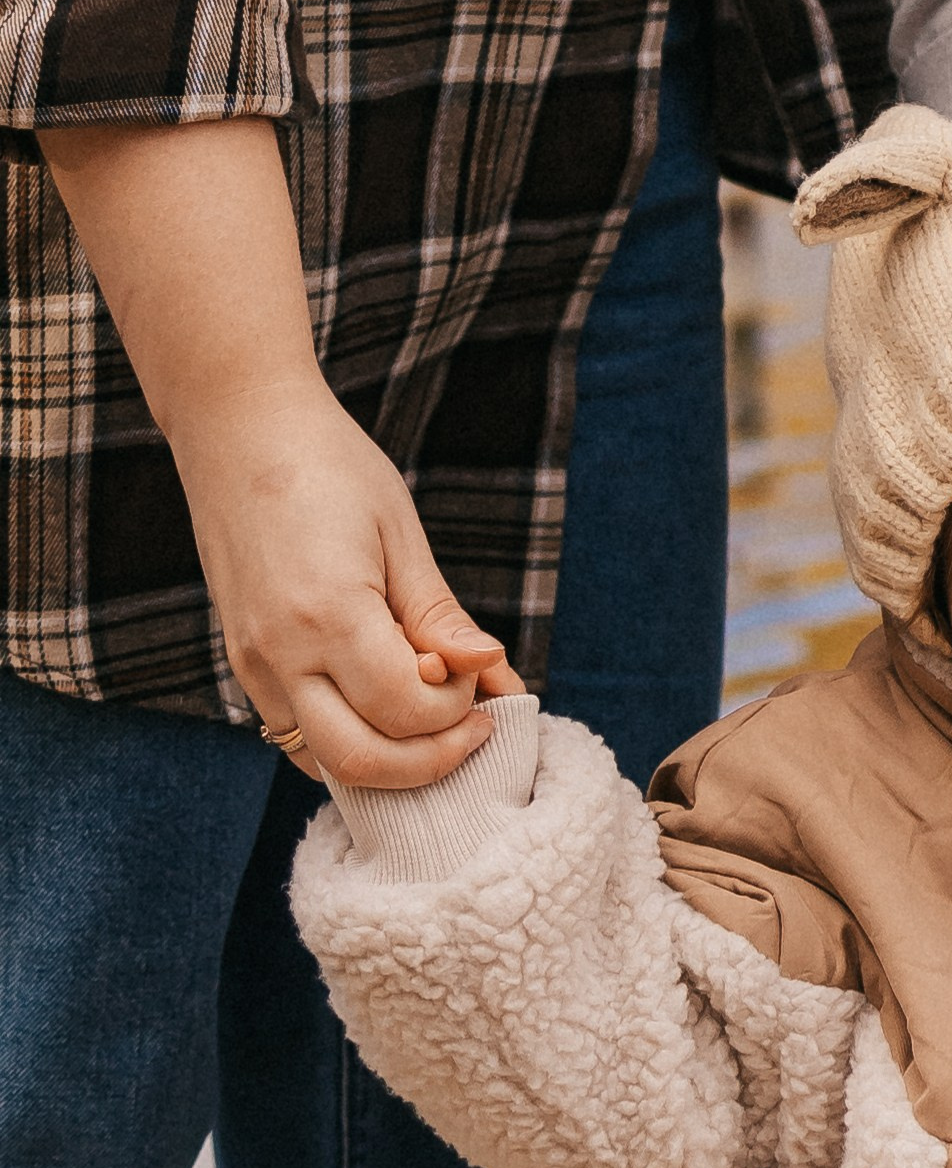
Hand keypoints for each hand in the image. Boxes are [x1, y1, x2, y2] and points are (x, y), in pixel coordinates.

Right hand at [38, 114, 517, 789]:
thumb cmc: (329, 459)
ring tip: (441, 720)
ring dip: (393, 758)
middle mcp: (284, 646)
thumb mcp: (400, 527)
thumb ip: (439, 611)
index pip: (414, 714)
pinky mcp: (244, 655)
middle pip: (371, 760)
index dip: (468, 722)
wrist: (232, 407)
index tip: (502, 695)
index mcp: (332, 611)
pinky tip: (388, 712)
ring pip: (328, 757)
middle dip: (436, 760)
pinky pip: (297, 731)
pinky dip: (348, 741)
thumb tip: (488, 673)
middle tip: (481, 726)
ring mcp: (255, 658)